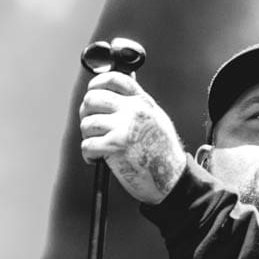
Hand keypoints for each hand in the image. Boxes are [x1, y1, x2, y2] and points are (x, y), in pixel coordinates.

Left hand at [79, 72, 187, 204]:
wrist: (172, 178)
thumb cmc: (163, 153)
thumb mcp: (157, 119)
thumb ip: (138, 104)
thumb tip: (116, 91)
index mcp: (143, 102)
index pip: (114, 79)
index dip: (97, 83)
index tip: (91, 92)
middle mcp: (133, 110)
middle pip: (93, 99)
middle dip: (86, 113)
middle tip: (92, 127)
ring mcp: (124, 127)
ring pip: (87, 123)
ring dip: (87, 136)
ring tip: (98, 146)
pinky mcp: (116, 146)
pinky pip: (87, 144)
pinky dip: (88, 154)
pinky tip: (97, 159)